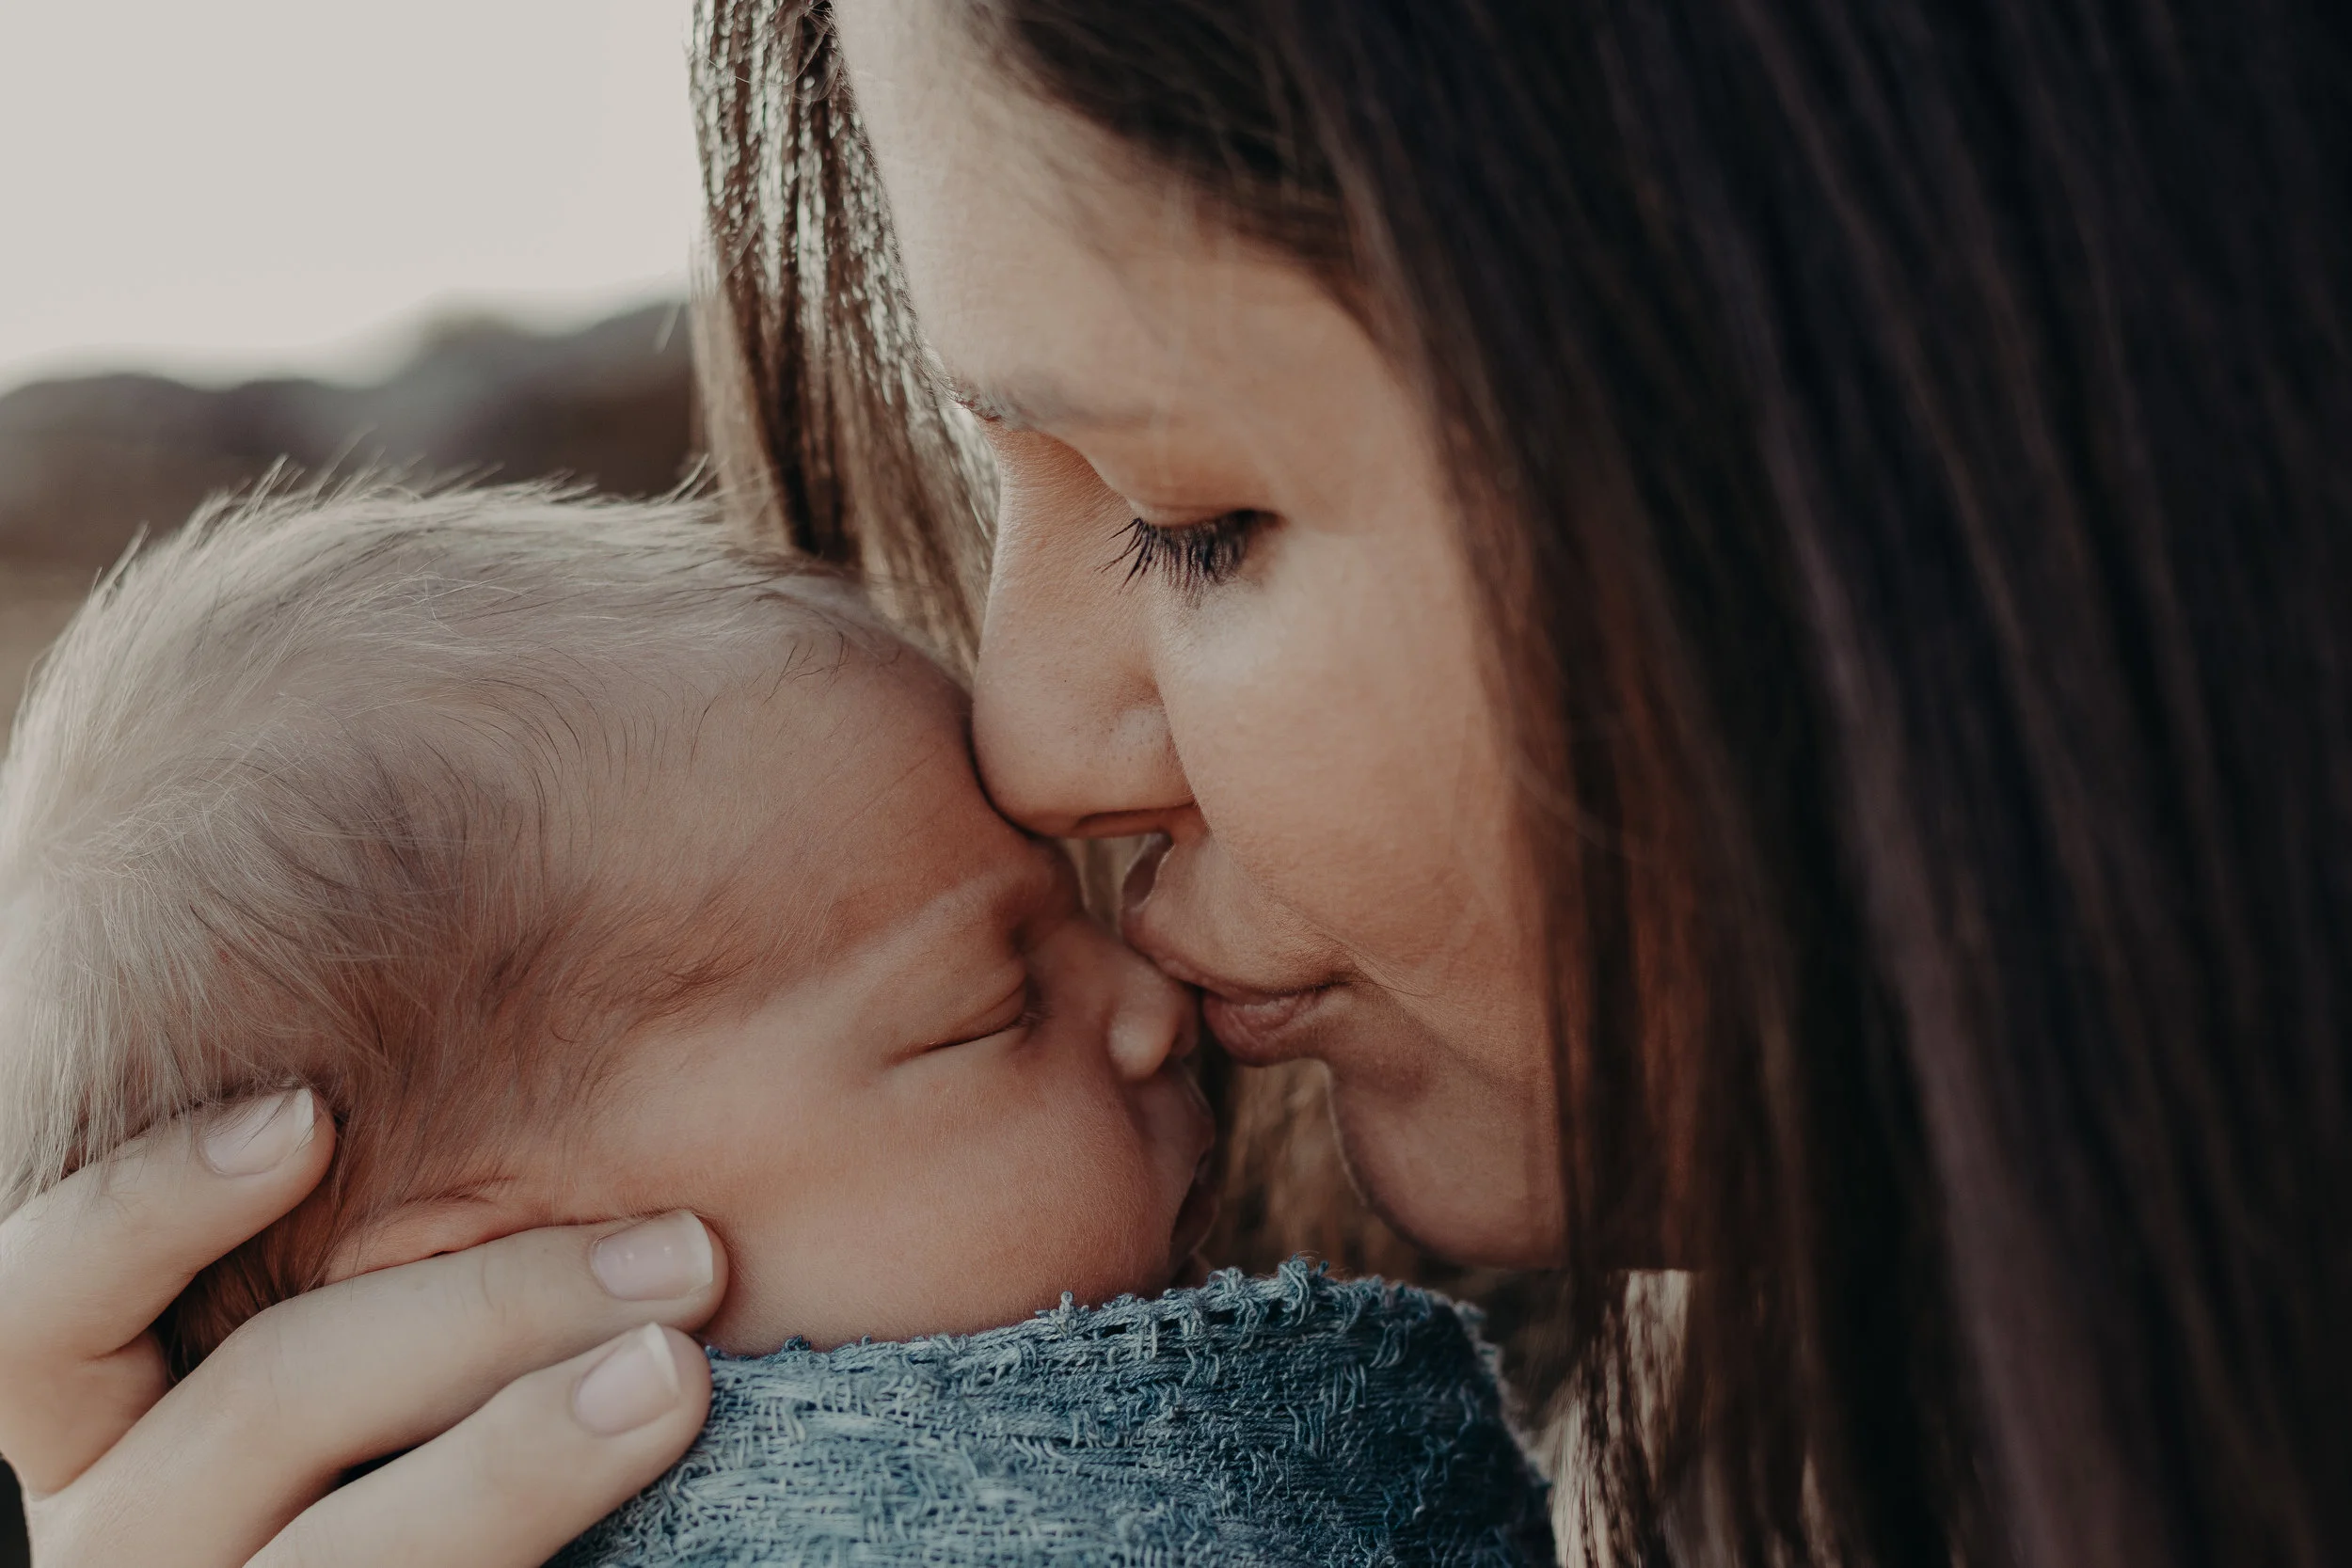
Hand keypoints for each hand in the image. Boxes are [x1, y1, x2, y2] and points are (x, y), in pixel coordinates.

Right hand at [0, 1090, 728, 1565]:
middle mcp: (124, 1545)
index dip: (147, 1209)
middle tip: (679, 1253)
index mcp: (87, 1446)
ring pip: (356, 1552)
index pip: (35, 1315)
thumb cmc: (367, 1453)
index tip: (304, 1118)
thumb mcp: (310, 1376)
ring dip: (532, 1452)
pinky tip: (645, 1484)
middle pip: (265, 1403)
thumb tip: (444, 1104)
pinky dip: (540, 1531)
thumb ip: (345, 1289)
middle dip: (487, 1310)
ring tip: (674, 1374)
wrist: (434, 1567)